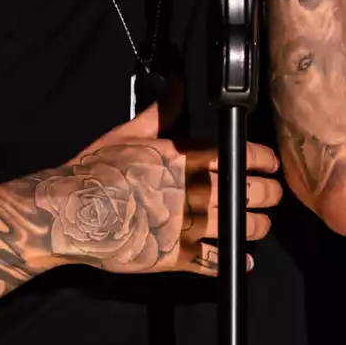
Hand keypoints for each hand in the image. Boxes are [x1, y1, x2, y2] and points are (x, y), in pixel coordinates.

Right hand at [38, 102, 282, 275]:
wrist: (71, 210)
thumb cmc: (98, 167)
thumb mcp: (129, 132)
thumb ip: (161, 112)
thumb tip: (177, 82)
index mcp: (185, 158)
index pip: (238, 156)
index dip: (262, 160)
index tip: (271, 164)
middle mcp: (193, 191)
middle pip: (248, 193)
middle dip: (268, 194)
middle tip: (273, 195)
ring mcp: (185, 225)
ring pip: (238, 227)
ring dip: (256, 226)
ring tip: (261, 224)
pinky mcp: (174, 255)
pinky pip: (214, 262)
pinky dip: (233, 261)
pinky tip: (243, 260)